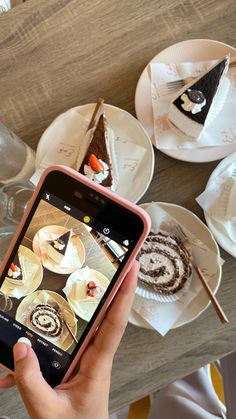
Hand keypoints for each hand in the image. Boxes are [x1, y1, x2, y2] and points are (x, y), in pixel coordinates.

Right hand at [0, 262, 138, 418]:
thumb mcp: (48, 411)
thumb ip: (32, 382)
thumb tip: (21, 347)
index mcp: (97, 365)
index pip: (114, 323)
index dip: (124, 294)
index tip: (132, 267)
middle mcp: (95, 356)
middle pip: (103, 314)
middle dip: (106, 287)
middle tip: (109, 261)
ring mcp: (85, 359)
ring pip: (82, 325)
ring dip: (76, 307)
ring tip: (67, 284)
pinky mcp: (73, 364)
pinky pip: (63, 344)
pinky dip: (46, 341)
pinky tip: (22, 354)